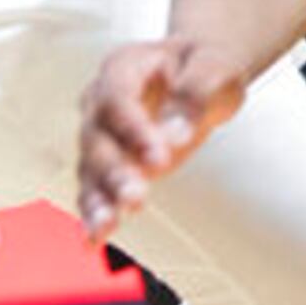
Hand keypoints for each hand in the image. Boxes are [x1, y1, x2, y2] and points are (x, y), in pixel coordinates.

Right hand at [75, 39, 244, 235]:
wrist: (199, 75)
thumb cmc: (205, 66)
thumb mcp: (215, 65)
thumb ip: (197, 91)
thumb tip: (177, 133)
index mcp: (123, 68)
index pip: (118, 99)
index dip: (133, 130)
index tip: (161, 159)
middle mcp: (101, 101)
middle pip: (97, 138)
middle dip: (114, 171)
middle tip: (137, 198)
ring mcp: (102, 135)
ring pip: (90, 169)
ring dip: (98, 199)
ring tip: (105, 228)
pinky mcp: (110, 165)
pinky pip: (96, 189)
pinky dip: (95, 213)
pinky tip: (93, 239)